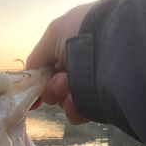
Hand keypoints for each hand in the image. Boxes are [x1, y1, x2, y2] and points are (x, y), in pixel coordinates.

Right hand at [26, 3, 94, 124]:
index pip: (50, 72)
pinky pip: (78, 114)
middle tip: (61, 81)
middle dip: (52, 87)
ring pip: (63, 103)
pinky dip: (73, 109)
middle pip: (54, 90)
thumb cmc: (84, 31)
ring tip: (69, 87)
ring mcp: (92, 88)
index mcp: (72, 51)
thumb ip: (37, 58)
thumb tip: (29, 77)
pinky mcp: (101, 105)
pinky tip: (76, 101)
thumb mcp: (53, 34)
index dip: (39, 82)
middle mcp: (82, 69)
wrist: (116, 45)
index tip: (30, 92)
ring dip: (61, 97)